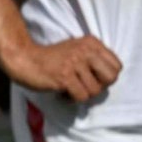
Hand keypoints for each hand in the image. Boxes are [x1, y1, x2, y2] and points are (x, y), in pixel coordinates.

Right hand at [0, 36, 121, 103]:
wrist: (24, 58)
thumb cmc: (50, 58)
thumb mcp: (76, 50)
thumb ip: (94, 59)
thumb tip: (109, 80)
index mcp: (91, 42)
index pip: (117, 66)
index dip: (106, 77)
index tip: (92, 78)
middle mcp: (85, 50)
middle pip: (111, 78)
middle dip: (99, 87)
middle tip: (84, 86)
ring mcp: (75, 63)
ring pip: (95, 91)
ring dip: (82, 94)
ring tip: (69, 89)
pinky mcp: (65, 76)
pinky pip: (81, 96)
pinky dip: (72, 99)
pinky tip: (62, 93)